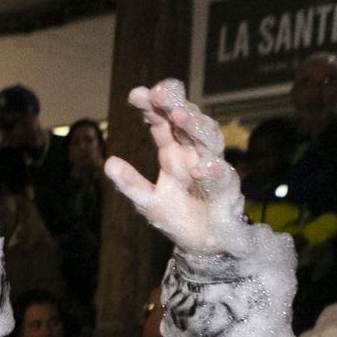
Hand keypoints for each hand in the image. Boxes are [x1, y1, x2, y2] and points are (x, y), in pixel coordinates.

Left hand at [103, 80, 244, 254]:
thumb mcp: (148, 201)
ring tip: (179, 116)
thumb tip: (108, 162)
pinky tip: (200, 169)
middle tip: (158, 92)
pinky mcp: (227, 190)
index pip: (162, 123)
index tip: (136, 94)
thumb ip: (130, 183)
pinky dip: (213, 172)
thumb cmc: (177, 216)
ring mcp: (212, 168)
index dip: (151, 107)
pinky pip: (223, 177)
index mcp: (174, 152)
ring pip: (209, 139)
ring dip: (195, 126)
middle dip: (174, 105)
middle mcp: (194, 154)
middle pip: (187, 122)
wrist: (203, 244)